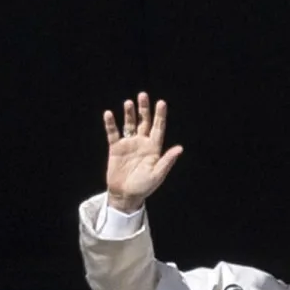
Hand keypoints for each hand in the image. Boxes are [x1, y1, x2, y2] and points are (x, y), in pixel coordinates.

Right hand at [103, 92, 183, 212]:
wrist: (125, 195)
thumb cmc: (144, 187)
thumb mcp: (157, 175)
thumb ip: (167, 161)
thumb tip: (180, 148)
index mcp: (154, 148)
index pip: (158, 128)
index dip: (160, 115)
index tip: (161, 103)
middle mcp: (142, 143)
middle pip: (144, 122)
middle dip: (144, 109)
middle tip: (143, 95)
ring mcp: (129, 144)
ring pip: (129, 124)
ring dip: (129, 113)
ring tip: (128, 102)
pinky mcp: (116, 148)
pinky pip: (113, 133)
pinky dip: (111, 124)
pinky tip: (109, 114)